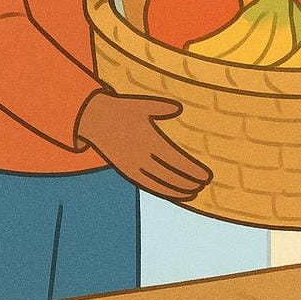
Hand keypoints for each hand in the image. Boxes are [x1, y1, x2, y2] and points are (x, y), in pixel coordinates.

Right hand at [76, 90, 211, 201]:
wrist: (94, 120)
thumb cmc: (124, 109)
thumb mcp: (142, 105)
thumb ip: (161, 107)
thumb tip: (178, 108)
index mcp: (147, 140)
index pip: (175, 160)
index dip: (191, 170)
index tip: (206, 176)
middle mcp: (140, 156)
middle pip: (169, 175)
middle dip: (188, 182)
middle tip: (204, 184)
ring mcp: (132, 166)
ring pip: (158, 183)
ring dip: (176, 190)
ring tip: (194, 192)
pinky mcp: (127, 171)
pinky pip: (146, 185)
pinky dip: (162, 192)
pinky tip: (174, 194)